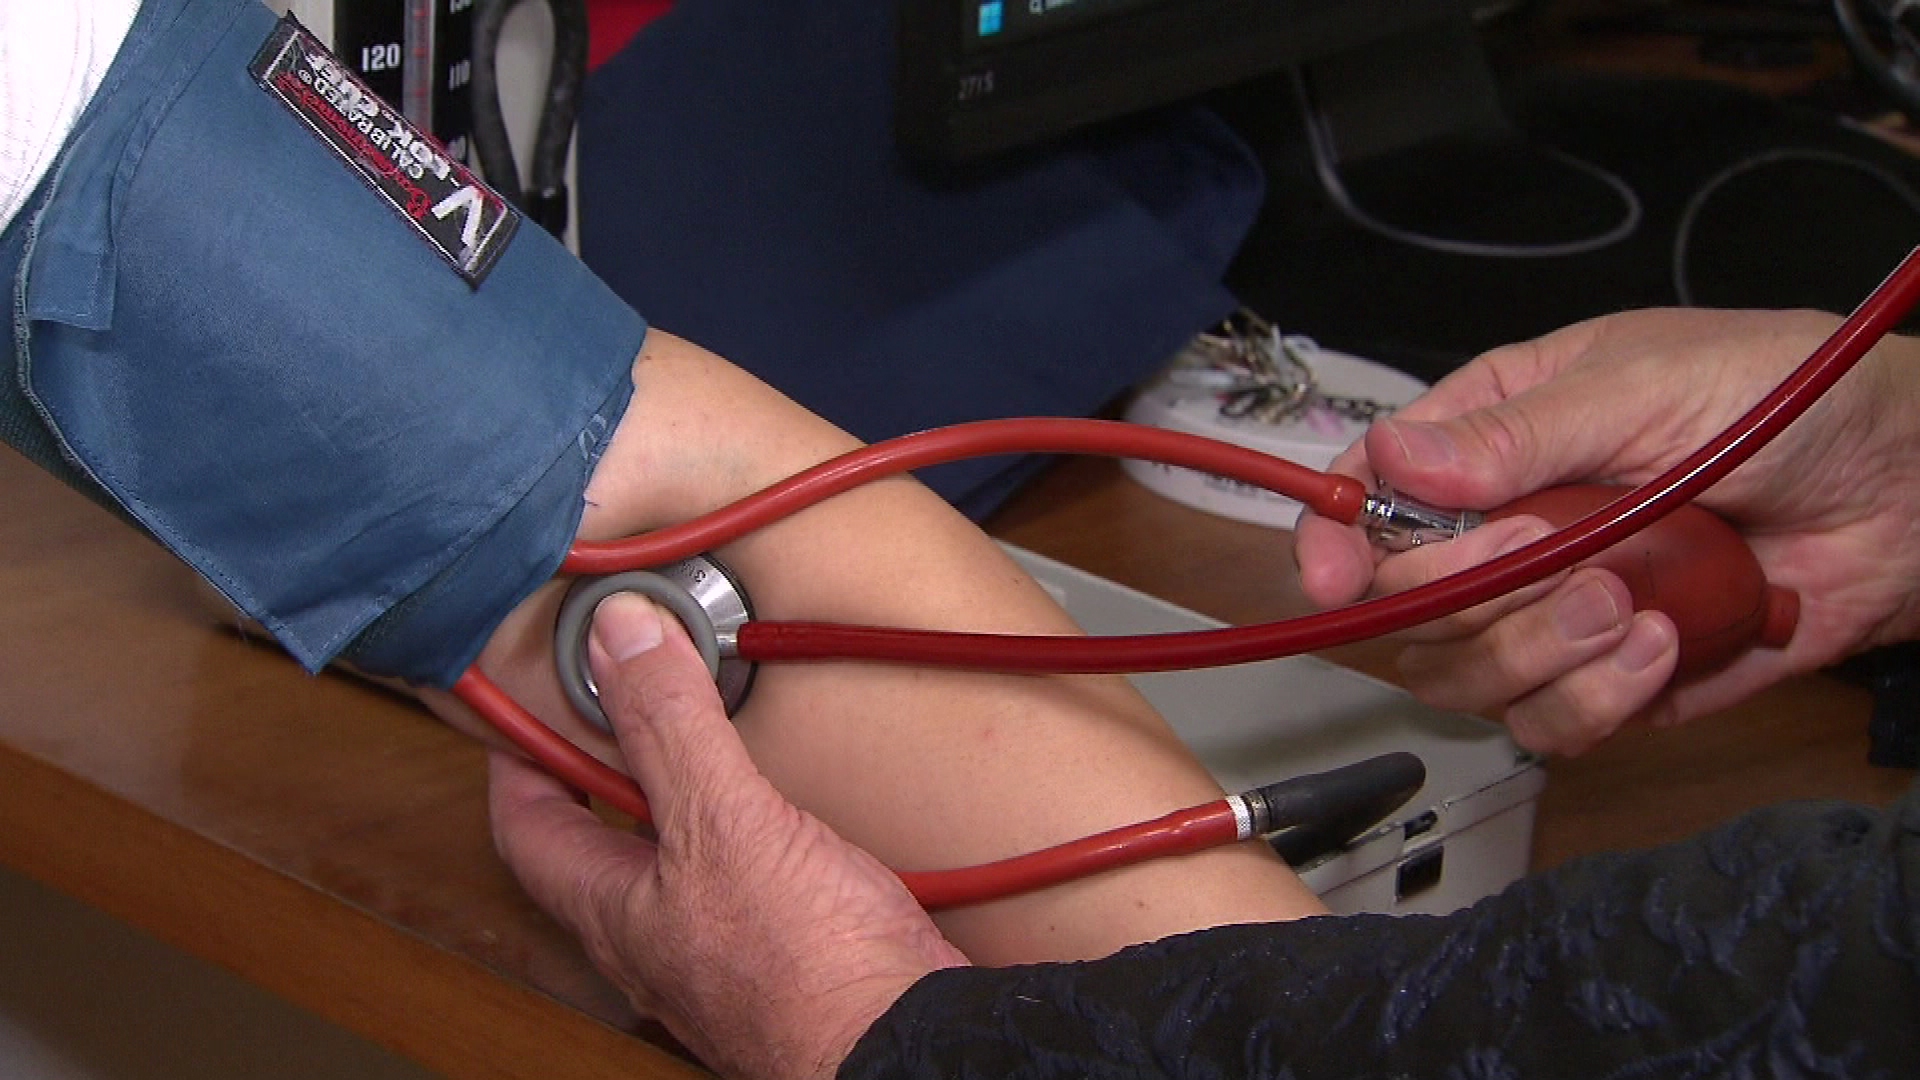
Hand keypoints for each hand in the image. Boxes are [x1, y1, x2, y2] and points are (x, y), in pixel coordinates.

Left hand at [489, 593, 968, 1079]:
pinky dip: (752, 819)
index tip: (525, 700)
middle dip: (607, 762)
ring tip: (698, 724)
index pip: (526, 826)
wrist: (900, 1040)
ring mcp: (722, 943)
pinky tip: (785, 796)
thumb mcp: (722, 824)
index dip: (518, 756)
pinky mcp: (789, 941)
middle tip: (620, 692)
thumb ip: (669, 727)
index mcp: (614, 911)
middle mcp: (658, 934)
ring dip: (682, 787)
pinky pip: (747, 868)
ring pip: (677, 853)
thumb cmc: (804, 971)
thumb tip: (619, 636)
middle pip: (601, 837)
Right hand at [1296, 308, 1919, 754]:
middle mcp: (1506, 531)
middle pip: (1404, 607)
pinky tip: (1661, 646)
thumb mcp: (1648, 385)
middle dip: (1469, 600)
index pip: (1365, 499)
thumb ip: (1518, 433)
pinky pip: (1553, 726)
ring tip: (1630, 603)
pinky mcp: (1611, 682)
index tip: (1338, 575)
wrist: (1908, 487)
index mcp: (1490, 440)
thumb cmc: (1789, 398)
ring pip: (1468, 680)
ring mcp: (1553, 612)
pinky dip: (1599, 700)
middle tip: (1557, 556)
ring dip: (1541, 652)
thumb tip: (1392, 459)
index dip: (1334, 542)